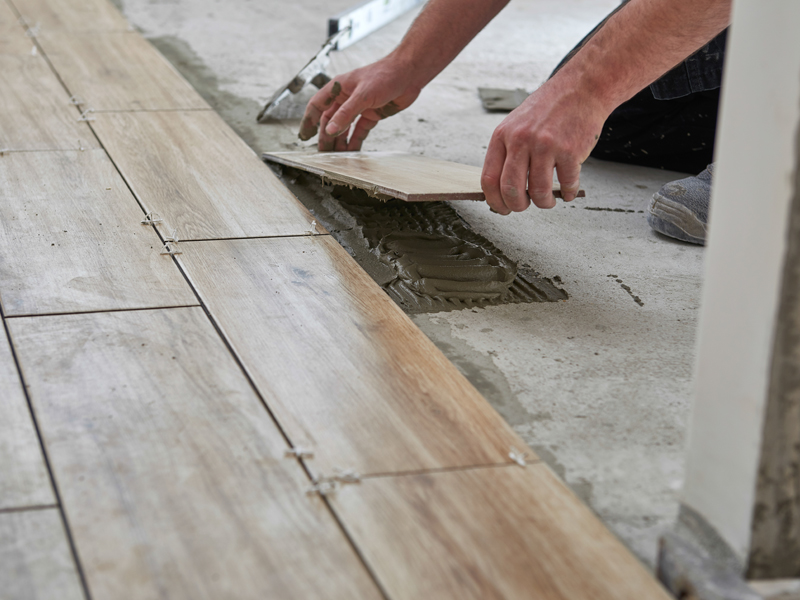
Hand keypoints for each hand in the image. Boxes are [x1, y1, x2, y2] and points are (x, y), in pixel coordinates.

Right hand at [299, 57, 421, 150]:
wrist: (409, 74)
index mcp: (338, 88)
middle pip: (330, 120)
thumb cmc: (385, 75)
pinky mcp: (372, 114)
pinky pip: (360, 130)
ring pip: (344, 127)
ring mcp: (359, 107)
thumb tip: (330, 130)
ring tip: (336, 156)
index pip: (317, 105)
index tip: (304, 135)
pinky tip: (352, 152)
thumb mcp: (362, 95)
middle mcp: (346, 98)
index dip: (308, 120)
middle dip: (326, 136)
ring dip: (340, 141)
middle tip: (322, 153)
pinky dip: (355, 140)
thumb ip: (345, 114)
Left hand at [481, 77, 606, 213]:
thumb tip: (501, 189)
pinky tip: (568, 191)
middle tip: (525, 206)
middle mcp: (522, 140)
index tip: (502, 208)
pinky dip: (568, 194)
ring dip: (544, 203)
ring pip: (538, 191)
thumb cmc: (548, 109)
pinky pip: (567, 184)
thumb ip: (507, 152)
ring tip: (548, 200)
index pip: (489, 178)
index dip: (494, 200)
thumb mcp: (516, 124)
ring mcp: (546, 145)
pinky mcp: (570, 151)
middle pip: (511, 189)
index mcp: (503, 135)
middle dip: (517, 206)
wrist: (581, 88)